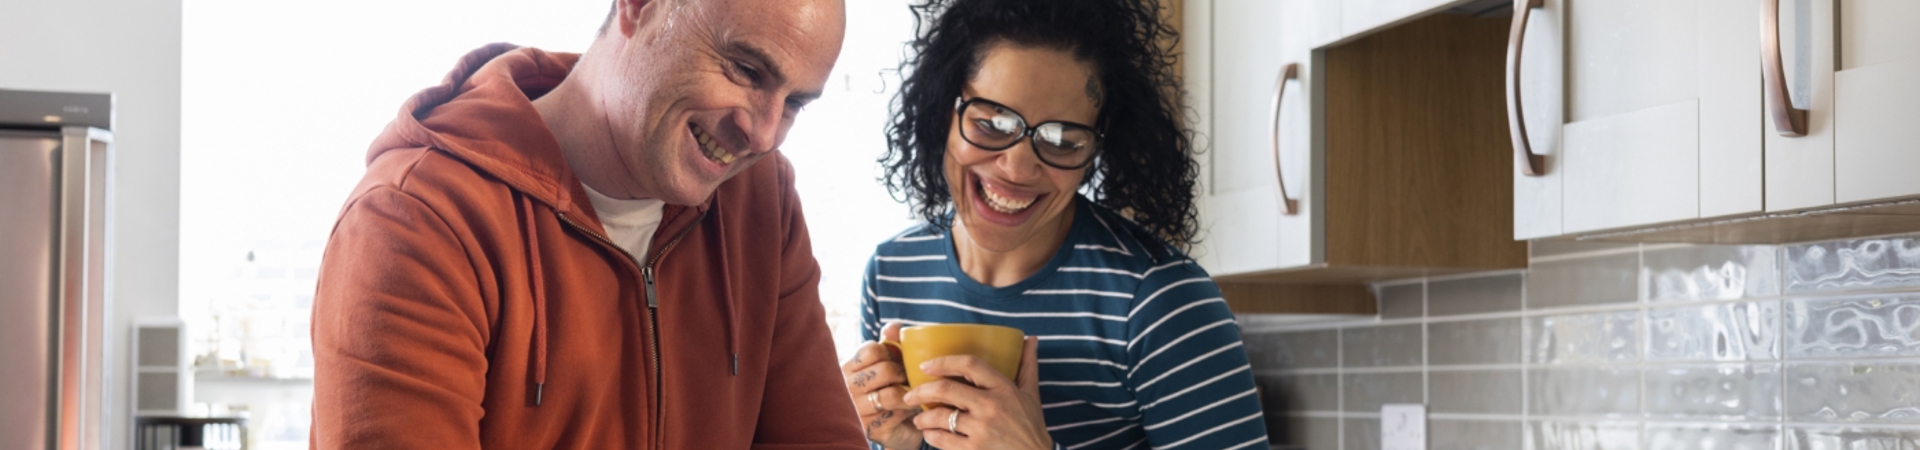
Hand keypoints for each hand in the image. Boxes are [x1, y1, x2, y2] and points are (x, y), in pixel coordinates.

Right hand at [841, 323, 921, 449]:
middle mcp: (847, 388)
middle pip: (886, 370)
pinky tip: (911, 411)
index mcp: (849, 368)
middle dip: (904, 374)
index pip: (873, 349)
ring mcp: (856, 410)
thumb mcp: (885, 365)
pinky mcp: (869, 428)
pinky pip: (898, 414)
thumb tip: (894, 326)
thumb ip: (889, 343)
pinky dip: (909, 411)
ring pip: (893, 394)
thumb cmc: (887, 392)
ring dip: (910, 394)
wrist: (893, 430)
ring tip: (914, 395)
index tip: (897, 362)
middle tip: (910, 380)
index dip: (892, 354)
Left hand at [904, 336, 1051, 449]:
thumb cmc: (1031, 425)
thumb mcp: (1031, 393)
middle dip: (921, 391)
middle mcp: (990, 407)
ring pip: (941, 417)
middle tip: (910, 395)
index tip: (925, 366)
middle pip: (946, 389)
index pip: (969, 364)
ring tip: (918, 419)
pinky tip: (929, 434)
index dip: (944, 361)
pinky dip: (931, 436)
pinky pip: (943, 440)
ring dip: (923, 417)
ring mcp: (982, 430)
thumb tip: (1031, 339)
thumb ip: (1028, 365)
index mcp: (1003, 388)